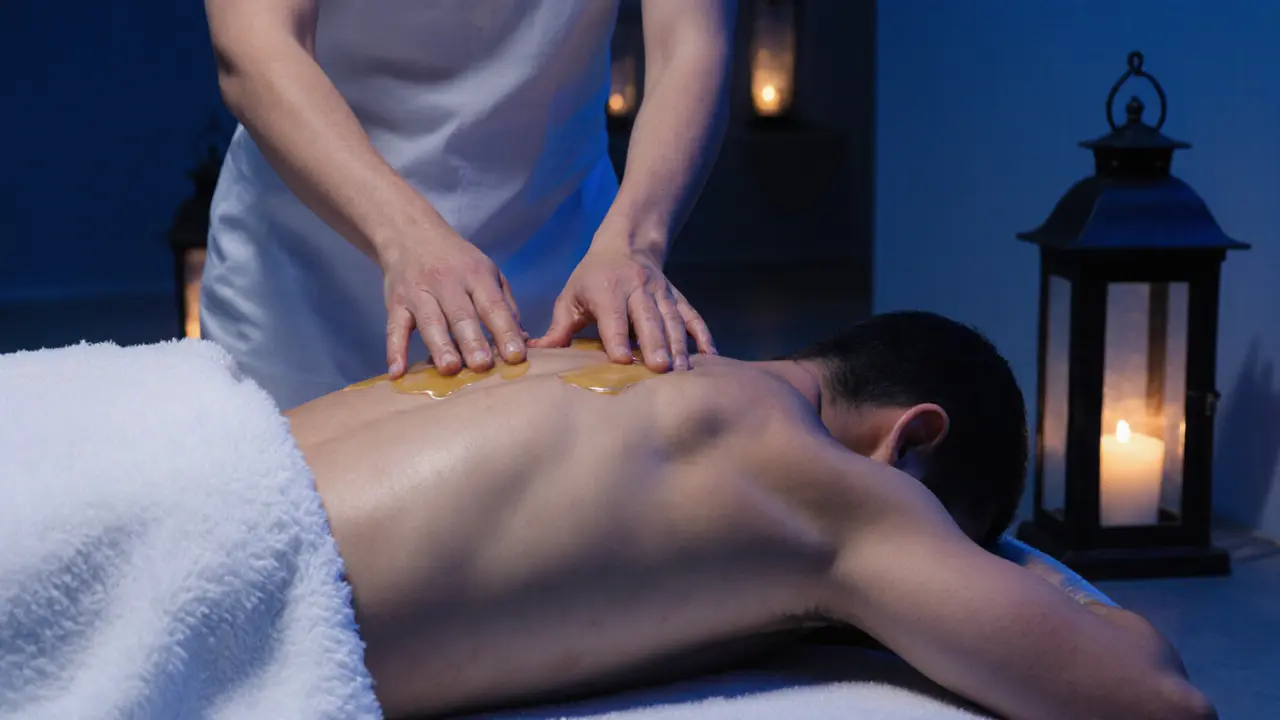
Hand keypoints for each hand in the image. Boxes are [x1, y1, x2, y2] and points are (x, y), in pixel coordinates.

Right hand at [380, 230, 524, 377]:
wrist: (410, 234)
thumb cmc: (457, 261)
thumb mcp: (488, 272)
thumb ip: (505, 306)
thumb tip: (522, 341)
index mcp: (476, 276)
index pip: (493, 306)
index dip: (505, 330)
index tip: (515, 356)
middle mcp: (447, 282)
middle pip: (461, 315)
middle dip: (472, 341)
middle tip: (482, 366)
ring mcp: (418, 293)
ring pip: (430, 322)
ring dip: (439, 346)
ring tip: (449, 369)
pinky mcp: (395, 303)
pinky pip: (394, 328)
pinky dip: (394, 350)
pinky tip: (397, 372)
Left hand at [530, 249, 714, 371]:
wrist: (626, 245)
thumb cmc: (592, 279)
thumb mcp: (570, 297)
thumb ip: (559, 328)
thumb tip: (535, 352)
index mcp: (607, 290)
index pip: (613, 316)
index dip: (616, 337)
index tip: (621, 359)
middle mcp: (637, 289)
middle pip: (648, 318)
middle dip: (655, 342)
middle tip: (660, 368)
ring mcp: (661, 293)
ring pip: (672, 319)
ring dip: (679, 345)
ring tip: (682, 371)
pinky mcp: (677, 298)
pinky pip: (692, 316)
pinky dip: (703, 335)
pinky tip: (710, 356)